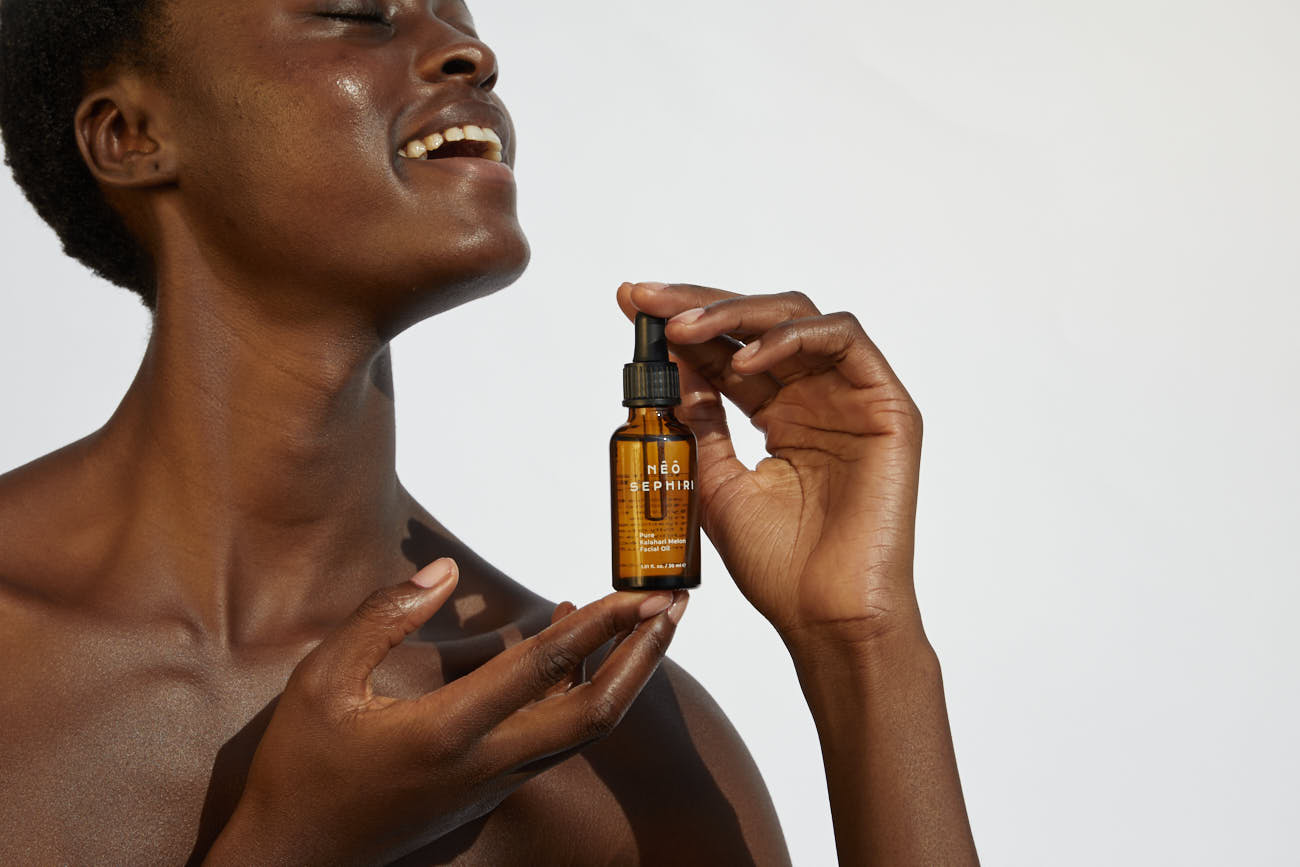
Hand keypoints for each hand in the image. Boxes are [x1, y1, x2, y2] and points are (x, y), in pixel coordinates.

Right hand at [206, 558, 688, 865]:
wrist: (295, 858)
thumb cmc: (301, 766)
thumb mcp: (321, 680)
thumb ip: (383, 617)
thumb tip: (442, 571)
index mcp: (446, 732)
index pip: (542, 670)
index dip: (597, 626)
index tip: (636, 593)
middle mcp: (486, 764)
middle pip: (594, 715)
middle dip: (642, 658)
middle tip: (673, 606)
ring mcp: (494, 784)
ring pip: (583, 732)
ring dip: (623, 676)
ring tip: (646, 623)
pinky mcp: (491, 790)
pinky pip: (555, 738)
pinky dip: (581, 693)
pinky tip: (576, 653)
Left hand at [617, 282, 923, 649]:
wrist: (825, 617)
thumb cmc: (778, 566)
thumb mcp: (716, 482)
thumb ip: (700, 422)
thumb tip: (670, 367)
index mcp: (780, 416)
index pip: (728, 353)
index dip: (682, 327)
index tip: (631, 309)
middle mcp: (816, 398)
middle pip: (758, 323)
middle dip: (697, 304)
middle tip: (646, 301)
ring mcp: (852, 398)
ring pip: (798, 318)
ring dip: (736, 313)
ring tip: (684, 329)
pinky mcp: (887, 406)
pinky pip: (844, 340)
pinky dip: (791, 337)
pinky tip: (744, 359)